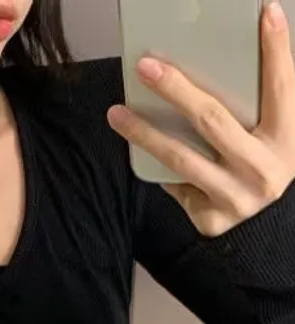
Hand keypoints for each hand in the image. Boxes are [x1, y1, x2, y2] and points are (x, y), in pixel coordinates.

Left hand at [107, 2, 294, 235]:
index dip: (275, 49)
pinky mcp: (210, 218)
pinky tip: (137, 145)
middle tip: (146, 66)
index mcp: (285, 141)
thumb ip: (256, 102)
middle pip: (213, 121)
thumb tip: (228, 48)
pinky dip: (156, 164)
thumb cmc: (260, 166)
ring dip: (144, 132)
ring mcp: (235, 198)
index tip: (263, 11)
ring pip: (180, 158)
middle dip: (176, 90)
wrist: (263, 231)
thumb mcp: (270, 135)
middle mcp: (262, 171)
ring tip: (117, 112)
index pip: (282, 87)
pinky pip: (175, 184)